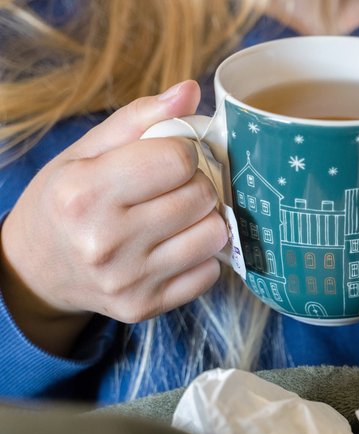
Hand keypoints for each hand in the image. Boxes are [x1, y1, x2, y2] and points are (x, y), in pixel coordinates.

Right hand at [0, 80, 228, 354]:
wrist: (35, 270)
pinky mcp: (145, 307)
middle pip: (200, 196)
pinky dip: (201, 257)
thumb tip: (190, 91)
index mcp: (85, 193)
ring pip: (214, 235)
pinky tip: (174, 247)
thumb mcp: (86, 152)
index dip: (183, 152)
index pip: (177, 160)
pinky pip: (209, 274)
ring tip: (178, 216)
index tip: (170, 157)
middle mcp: (105, 241)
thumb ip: (139, 119)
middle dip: (196, 184)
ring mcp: (127, 280)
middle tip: (174, 188)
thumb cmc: (65, 202)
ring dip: (205, 220)